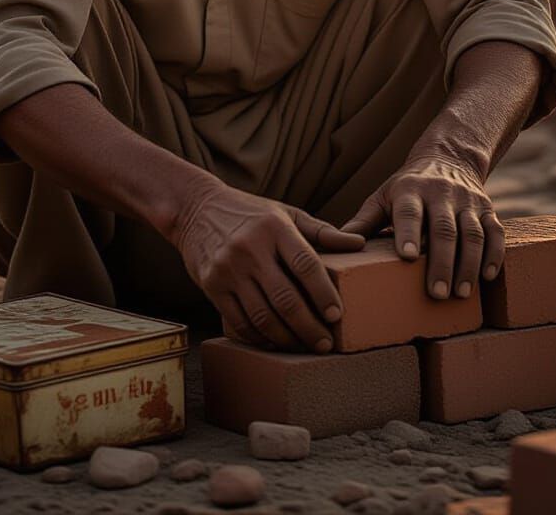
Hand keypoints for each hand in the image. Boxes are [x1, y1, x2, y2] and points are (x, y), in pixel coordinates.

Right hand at [171, 177, 365, 351]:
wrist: (196, 209)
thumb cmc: (250, 213)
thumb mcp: (286, 213)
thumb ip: (321, 231)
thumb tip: (359, 243)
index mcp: (274, 226)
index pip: (305, 264)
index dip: (323, 293)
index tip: (336, 315)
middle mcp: (250, 247)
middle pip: (285, 298)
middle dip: (309, 327)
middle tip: (325, 343)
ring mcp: (228, 268)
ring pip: (262, 316)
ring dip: (286, 338)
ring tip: (304, 346)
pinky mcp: (211, 285)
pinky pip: (239, 321)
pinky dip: (259, 337)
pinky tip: (274, 341)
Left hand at [340, 154, 504, 300]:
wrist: (448, 159)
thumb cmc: (406, 189)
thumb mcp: (382, 197)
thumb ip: (364, 222)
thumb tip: (338, 246)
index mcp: (410, 191)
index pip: (409, 212)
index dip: (408, 233)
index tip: (406, 258)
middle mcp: (441, 193)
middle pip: (443, 228)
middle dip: (441, 262)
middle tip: (436, 294)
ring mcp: (467, 201)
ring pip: (472, 233)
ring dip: (468, 264)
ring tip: (461, 294)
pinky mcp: (488, 209)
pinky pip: (495, 232)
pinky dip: (495, 255)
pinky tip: (488, 277)